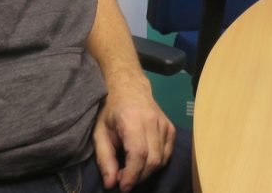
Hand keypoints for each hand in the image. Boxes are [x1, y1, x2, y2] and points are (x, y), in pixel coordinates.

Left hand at [92, 76, 175, 191]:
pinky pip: (168, 154)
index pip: (139, 154)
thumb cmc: (111, 110)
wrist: (129, 88)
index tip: (122, 187)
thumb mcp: (100, 133)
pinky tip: (144, 162)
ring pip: (162, 160)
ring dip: (147, 172)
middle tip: (124, 180)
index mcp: (133, 120)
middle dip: (139, 177)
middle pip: (153, 160)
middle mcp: (153, 121)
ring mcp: (165, 124)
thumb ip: (105, 159)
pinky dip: (157, 164)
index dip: (132, 175)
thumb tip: (111, 184)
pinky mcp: (171, 129)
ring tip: (132, 171)